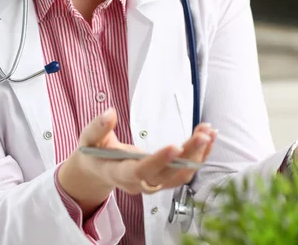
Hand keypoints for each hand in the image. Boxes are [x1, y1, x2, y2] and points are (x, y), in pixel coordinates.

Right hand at [58, 107, 216, 217]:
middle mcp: (139, 184)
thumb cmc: (94, 152)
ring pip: (180, 176)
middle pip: (168, 175)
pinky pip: (183, 172)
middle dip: (188, 156)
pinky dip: (198, 157)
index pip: (141, 171)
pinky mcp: (163, 179)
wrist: (98, 170)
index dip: (159, 161)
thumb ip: (98, 127)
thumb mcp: (88, 138)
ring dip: (198, 156)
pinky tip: (208, 139)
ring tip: (209, 132)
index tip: (175, 146)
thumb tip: (110, 113)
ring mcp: (153, 184)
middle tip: (203, 135)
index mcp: (119, 173)